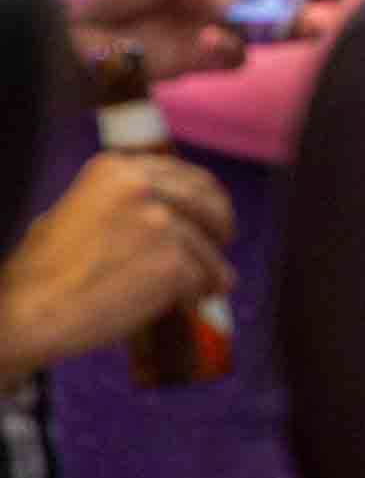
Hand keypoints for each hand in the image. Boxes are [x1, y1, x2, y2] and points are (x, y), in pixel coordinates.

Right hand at [0, 151, 232, 372]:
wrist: (27, 308)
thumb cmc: (43, 271)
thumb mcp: (79, 211)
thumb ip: (120, 204)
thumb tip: (166, 215)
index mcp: (116, 169)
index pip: (184, 175)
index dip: (205, 197)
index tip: (211, 215)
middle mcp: (140, 186)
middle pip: (207, 203)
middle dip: (220, 225)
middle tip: (223, 245)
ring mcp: (158, 222)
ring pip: (207, 249)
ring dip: (211, 270)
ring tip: (211, 287)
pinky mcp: (170, 262)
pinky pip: (200, 280)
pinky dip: (198, 294)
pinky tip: (189, 304)